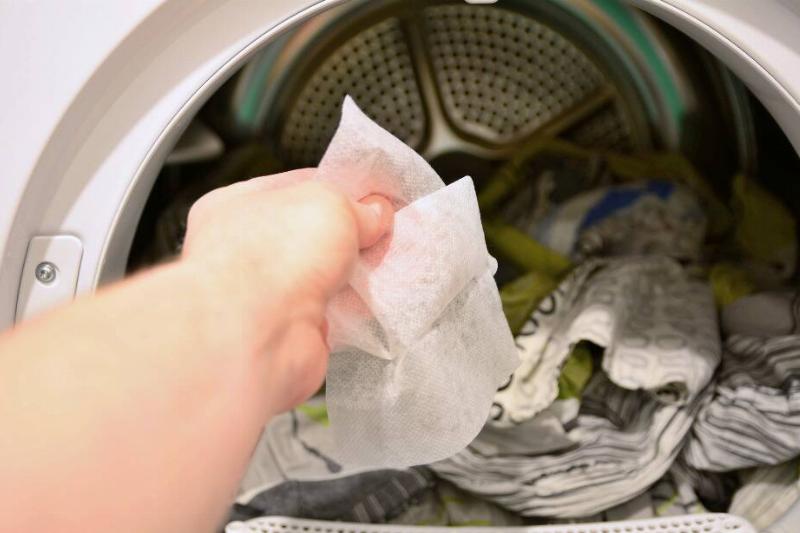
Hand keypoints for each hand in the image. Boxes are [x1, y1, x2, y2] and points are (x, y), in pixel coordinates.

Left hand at [182, 168, 392, 410]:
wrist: (256, 337)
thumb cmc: (274, 256)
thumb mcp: (328, 202)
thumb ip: (355, 205)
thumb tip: (375, 214)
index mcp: (238, 205)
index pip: (296, 188)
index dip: (338, 190)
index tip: (373, 199)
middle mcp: (245, 250)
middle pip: (312, 236)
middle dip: (350, 237)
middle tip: (383, 235)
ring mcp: (265, 295)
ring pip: (324, 277)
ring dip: (354, 275)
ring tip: (384, 266)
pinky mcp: (289, 332)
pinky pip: (332, 314)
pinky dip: (353, 310)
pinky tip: (373, 301)